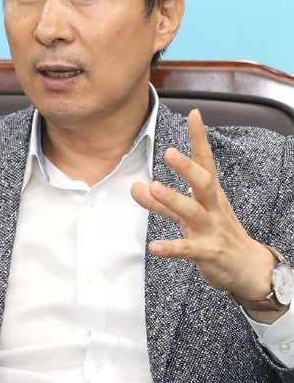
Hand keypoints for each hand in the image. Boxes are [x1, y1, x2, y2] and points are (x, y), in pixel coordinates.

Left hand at [131, 109, 280, 320]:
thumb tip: (135, 187)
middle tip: (169, 151)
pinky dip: (172, 248)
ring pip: (194, 212)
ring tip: (153, 188)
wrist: (248, 268)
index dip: (199, 138)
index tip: (194, 113)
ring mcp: (211, 229)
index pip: (205, 162)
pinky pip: (188, 249)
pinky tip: (154, 246)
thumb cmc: (217, 233)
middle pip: (203, 182)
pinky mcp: (208, 252)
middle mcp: (213, 207)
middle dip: (187, 167)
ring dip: (173, 200)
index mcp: (210, 194)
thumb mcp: (189, 215)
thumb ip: (161, 203)